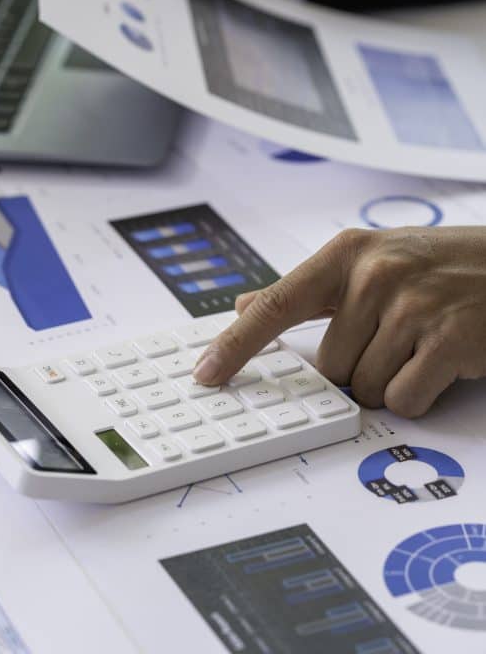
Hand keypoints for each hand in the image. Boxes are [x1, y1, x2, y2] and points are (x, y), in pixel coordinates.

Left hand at [193, 226, 485, 416]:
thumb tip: (243, 304)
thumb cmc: (439, 265)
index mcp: (346, 254)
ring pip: (364, 387)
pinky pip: (403, 400)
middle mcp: (374, 275)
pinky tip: (438, 361)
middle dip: (359, 366)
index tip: (206, 372)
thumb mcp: (370, 259)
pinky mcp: (447, 340)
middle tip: (395, 336)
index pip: (276, 304)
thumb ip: (306, 289)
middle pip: (328, 366)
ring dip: (390, 380)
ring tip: (420, 344)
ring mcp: (412, 306)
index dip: (236, 343)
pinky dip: (419, 394)